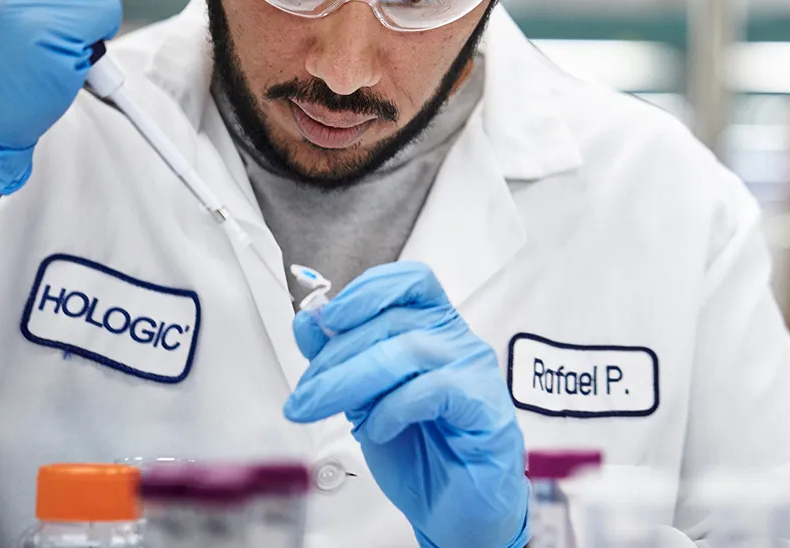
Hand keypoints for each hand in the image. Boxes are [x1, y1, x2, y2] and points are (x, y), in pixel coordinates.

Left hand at [283, 262, 529, 547]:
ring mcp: (475, 371)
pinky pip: (434, 388)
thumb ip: (342, 361)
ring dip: (351, 379)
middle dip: (336, 355)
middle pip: (395, 320)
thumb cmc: (420, 451)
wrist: (455, 508)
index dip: (368, 290)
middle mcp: (459, 341)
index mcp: (435, 329)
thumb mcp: (366, 399)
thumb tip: (308, 322)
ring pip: (409, 350)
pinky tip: (376, 429)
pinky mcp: (485, 406)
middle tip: (303, 393)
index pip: (412, 281)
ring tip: (320, 408)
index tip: (328, 318)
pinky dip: (393, 407)